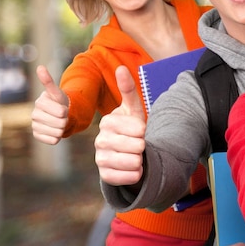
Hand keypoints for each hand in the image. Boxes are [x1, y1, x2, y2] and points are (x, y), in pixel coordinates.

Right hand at [31, 65, 68, 144]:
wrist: (59, 115)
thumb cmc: (59, 102)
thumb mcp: (57, 92)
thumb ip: (48, 81)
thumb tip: (40, 67)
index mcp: (39, 102)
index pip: (61, 112)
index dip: (66, 111)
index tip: (63, 108)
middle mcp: (34, 115)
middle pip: (60, 123)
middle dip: (65, 120)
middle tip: (62, 116)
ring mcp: (35, 126)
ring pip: (57, 132)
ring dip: (62, 129)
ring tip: (59, 123)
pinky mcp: (37, 136)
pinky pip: (53, 141)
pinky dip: (57, 137)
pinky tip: (55, 131)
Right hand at [95, 65, 146, 185]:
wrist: (128, 152)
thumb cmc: (132, 127)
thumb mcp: (133, 108)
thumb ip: (128, 90)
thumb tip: (121, 68)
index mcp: (108, 122)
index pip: (138, 129)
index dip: (144, 131)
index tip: (141, 131)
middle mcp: (100, 140)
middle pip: (136, 146)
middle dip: (143, 146)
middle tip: (139, 145)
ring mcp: (100, 158)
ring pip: (132, 162)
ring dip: (141, 160)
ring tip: (138, 156)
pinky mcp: (104, 175)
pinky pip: (126, 178)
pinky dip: (135, 174)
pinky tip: (135, 169)